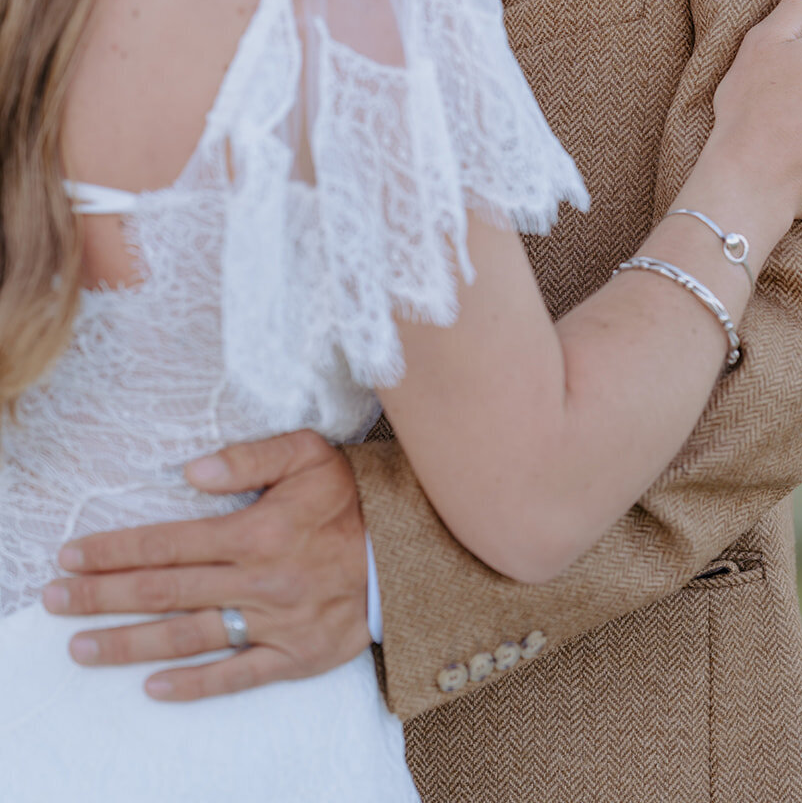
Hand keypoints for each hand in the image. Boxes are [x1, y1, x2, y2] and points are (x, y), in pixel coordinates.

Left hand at [42, 430, 370, 701]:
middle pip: (165, 592)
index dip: (116, 550)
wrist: (411, 548)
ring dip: (129, 643)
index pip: (168, 543)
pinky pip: (237, 677)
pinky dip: (194, 685)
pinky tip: (153, 686)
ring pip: (189, 637)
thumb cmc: (354, 495)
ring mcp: (275, 623)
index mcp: (256, 531)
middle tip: (53, 600)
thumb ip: (249, 457)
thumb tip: (193, 468)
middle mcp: (259, 581)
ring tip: (81, 647)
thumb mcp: (308, 453)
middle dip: (102, 596)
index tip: (72, 555)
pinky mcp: (296, 656)